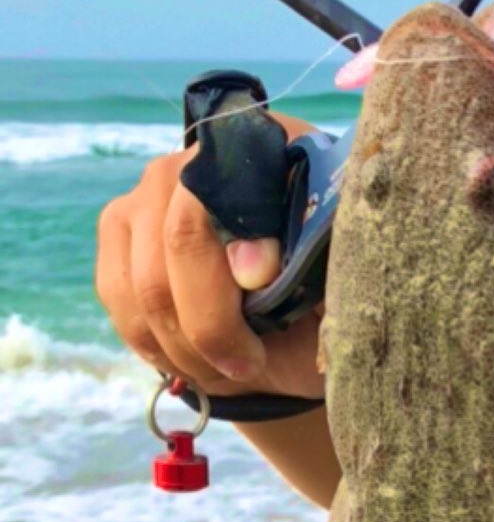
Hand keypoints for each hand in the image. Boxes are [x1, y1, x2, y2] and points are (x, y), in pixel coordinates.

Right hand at [94, 113, 324, 399]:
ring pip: (146, 282)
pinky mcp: (120, 228)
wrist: (298, 326)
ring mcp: (153, 190)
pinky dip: (156, 344)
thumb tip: (253, 271)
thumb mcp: (346, 290)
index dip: (244, 238)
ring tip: (228, 369)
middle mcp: (202, 157)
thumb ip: (317, 269)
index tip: (263, 286)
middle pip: (181, 238)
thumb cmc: (331, 301)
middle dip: (212, 323)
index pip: (240, 179)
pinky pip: (119, 296)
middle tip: (249, 365)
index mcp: (276, 152)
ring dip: (186, 346)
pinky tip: (194, 360)